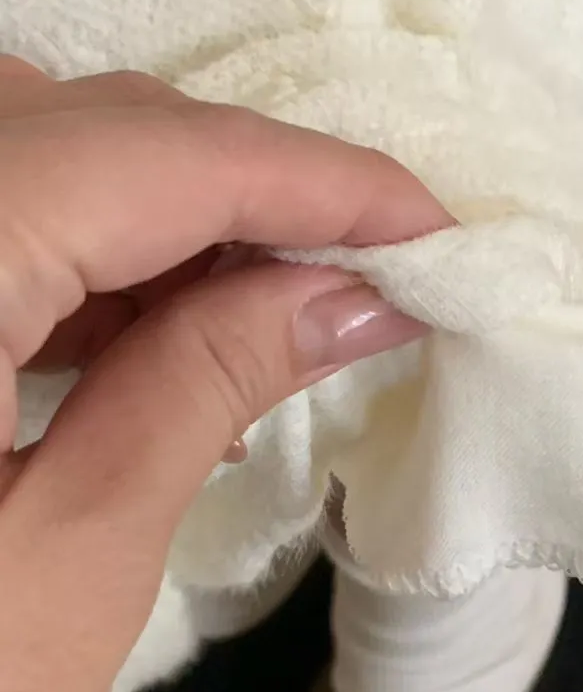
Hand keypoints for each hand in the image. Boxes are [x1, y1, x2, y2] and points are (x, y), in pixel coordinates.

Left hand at [0, 58, 451, 691]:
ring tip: (277, 306)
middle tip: (371, 275)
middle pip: (95, 129)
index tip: (434, 228)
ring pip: (40, 152)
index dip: (318, 179)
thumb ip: (205, 384)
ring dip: (172, 215)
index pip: (159, 157)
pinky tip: (153, 324)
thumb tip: (352, 288)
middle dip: (251, 190)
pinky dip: (87, 253)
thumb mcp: (66, 563)